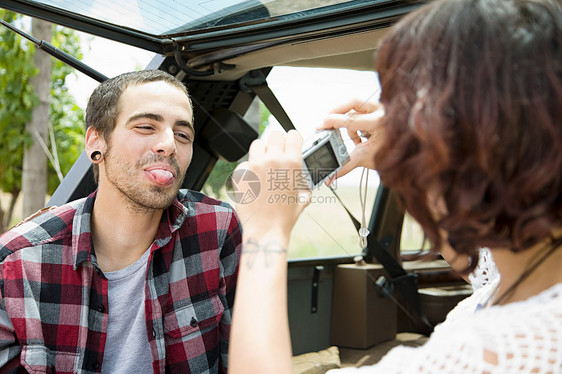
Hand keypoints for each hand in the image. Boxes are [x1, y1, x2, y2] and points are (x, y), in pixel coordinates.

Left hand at [234, 130, 310, 244]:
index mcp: (292, 163)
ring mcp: (255, 166)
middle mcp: (273, 160)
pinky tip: (253, 181)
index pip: (292, 134)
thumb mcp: (303, 197)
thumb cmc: (285, 217)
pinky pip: (244, 163)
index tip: (290, 144)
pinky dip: (248, 170)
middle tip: (276, 154)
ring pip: (257, 144)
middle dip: (277, 143)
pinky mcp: (241, 174)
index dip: (293, 140)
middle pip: (274, 134)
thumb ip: (304, 182)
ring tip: (263, 165)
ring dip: (261, 152)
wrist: (266, 230)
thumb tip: (305, 178)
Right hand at [318, 99, 384, 184]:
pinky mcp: (380, 110)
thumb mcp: (366, 159)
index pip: (350, 119)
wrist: (409, 154)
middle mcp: (381, 111)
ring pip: (356, 107)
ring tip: (356, 140)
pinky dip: (357, 123)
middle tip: (327, 122)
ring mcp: (382, 108)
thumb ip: (345, 165)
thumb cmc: (391, 155)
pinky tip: (362, 137)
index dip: (332, 122)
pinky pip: (362, 111)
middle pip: (352, 103)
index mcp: (379, 123)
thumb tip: (330, 177)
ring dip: (349, 122)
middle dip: (337, 112)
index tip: (321, 126)